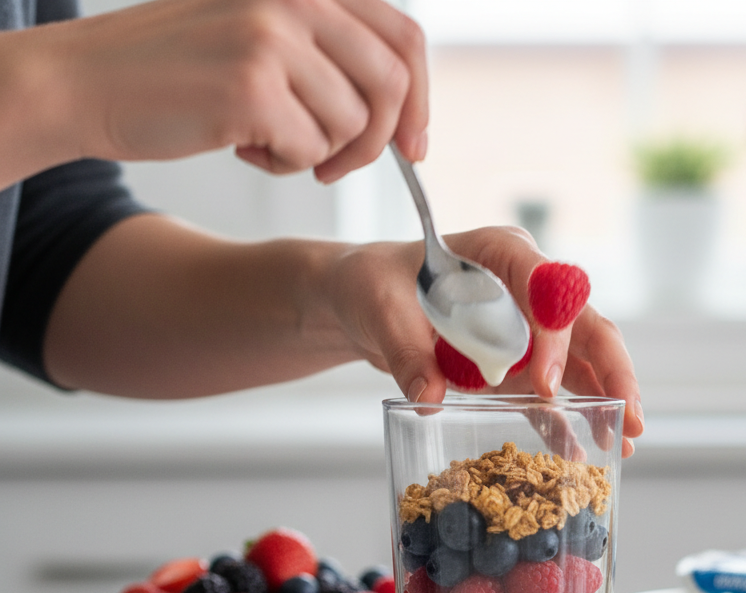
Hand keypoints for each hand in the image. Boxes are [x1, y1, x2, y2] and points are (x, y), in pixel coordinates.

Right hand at [28, 0, 426, 177]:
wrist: (88, 83)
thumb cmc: (178, 72)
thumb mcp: (261, 36)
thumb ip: (326, 53)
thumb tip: (402, 109)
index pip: (404, 38)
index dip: (421, 102)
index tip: (413, 149)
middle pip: (392, 86)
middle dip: (376, 143)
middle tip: (334, 165)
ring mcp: (273, 37)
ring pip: (352, 125)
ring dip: (317, 153)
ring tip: (265, 138)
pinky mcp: (253, 86)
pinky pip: (310, 150)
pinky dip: (285, 164)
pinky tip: (244, 145)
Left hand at [325, 227, 643, 455]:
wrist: (367, 301)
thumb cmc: (376, 286)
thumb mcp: (381, 310)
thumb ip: (406, 352)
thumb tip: (429, 400)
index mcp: (501, 254)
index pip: (547, 288)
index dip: (554, 336)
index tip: (547, 385)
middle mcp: (527, 288)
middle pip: (586, 325)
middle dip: (613, 372)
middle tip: (629, 417)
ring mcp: (528, 327)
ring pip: (583, 361)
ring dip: (605, 400)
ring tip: (625, 441)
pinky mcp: (518, 362)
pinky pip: (551, 392)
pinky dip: (565, 421)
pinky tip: (579, 453)